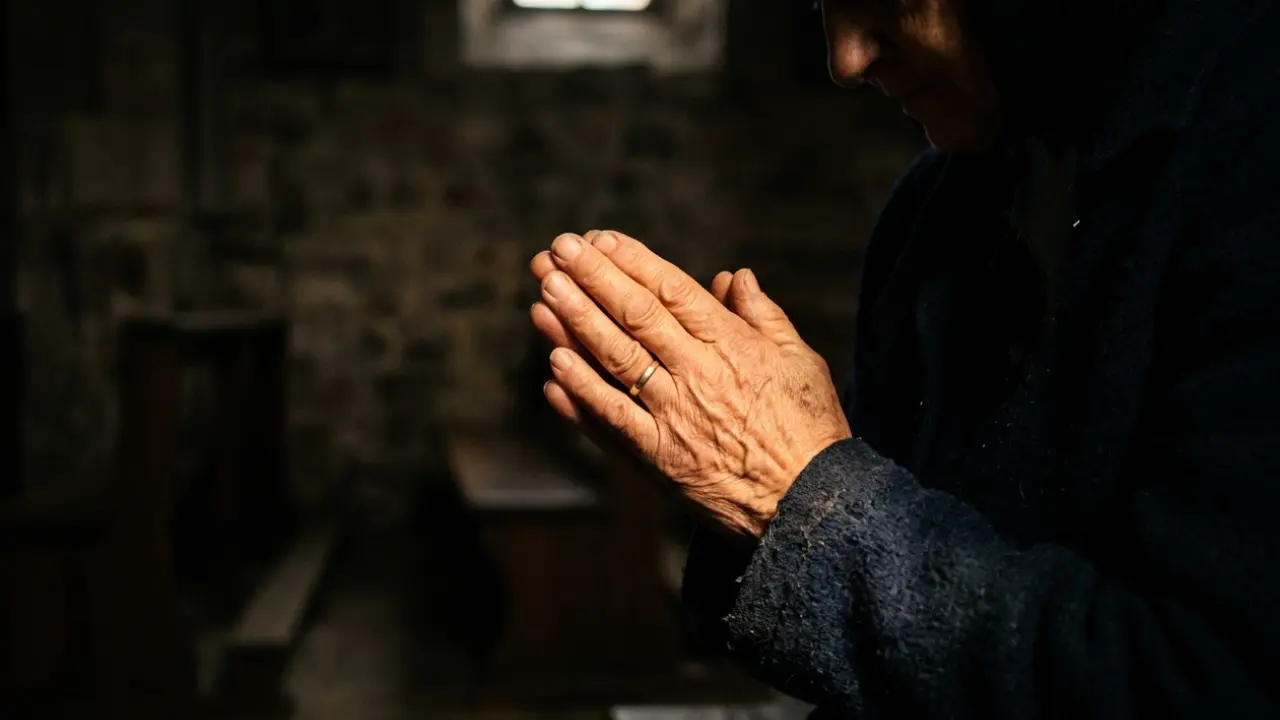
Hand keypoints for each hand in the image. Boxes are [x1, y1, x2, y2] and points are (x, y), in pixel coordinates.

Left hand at [528, 230, 851, 539]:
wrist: (808, 505)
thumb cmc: (810, 430)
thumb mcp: (801, 361)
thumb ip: (764, 316)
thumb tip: (735, 276)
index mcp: (733, 346)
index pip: (673, 291)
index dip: (633, 261)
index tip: (601, 239)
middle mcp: (699, 375)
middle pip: (636, 316)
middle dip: (593, 278)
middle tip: (557, 250)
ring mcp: (674, 417)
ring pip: (617, 360)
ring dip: (576, 323)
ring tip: (545, 293)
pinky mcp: (659, 459)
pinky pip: (613, 421)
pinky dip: (582, 394)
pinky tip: (554, 367)